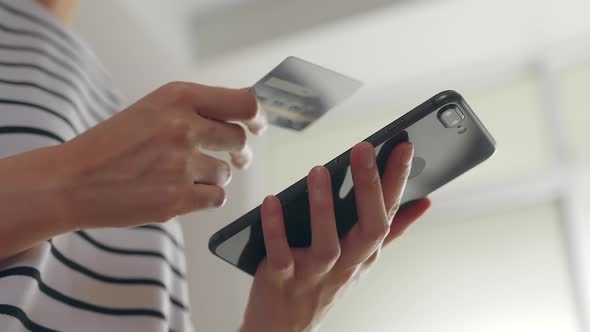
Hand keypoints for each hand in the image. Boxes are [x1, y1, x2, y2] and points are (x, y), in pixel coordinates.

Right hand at [55, 82, 266, 229]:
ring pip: (226, 173)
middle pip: (239, 140)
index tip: (257, 126)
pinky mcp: (177, 197)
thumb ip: (197, 109)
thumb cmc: (113, 145)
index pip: (244, 103)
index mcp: (177, 97)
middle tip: (230, 157)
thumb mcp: (153, 109)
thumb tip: (245, 117)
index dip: (257, 117)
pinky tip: (183, 191)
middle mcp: (183, 126)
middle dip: (237, 152)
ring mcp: (181, 163)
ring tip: (183, 175)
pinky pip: (217, 197)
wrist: (72, 181)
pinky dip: (205, 197)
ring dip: (213, 176)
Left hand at [240, 142, 430, 331]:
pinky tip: (271, 201)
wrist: (283, 328)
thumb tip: (425, 203)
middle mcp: (346, 264)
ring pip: (327, 244)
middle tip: (364, 148)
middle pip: (369, 229)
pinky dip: (276, 229)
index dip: (398, 180)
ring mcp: (314, 274)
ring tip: (320, 170)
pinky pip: (280, 254)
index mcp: (365, 253)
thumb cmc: (325, 286)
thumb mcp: (363, 261)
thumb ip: (391, 231)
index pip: (388, 213)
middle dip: (370, 188)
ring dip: (324, 208)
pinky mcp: (281, 280)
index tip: (405, 145)